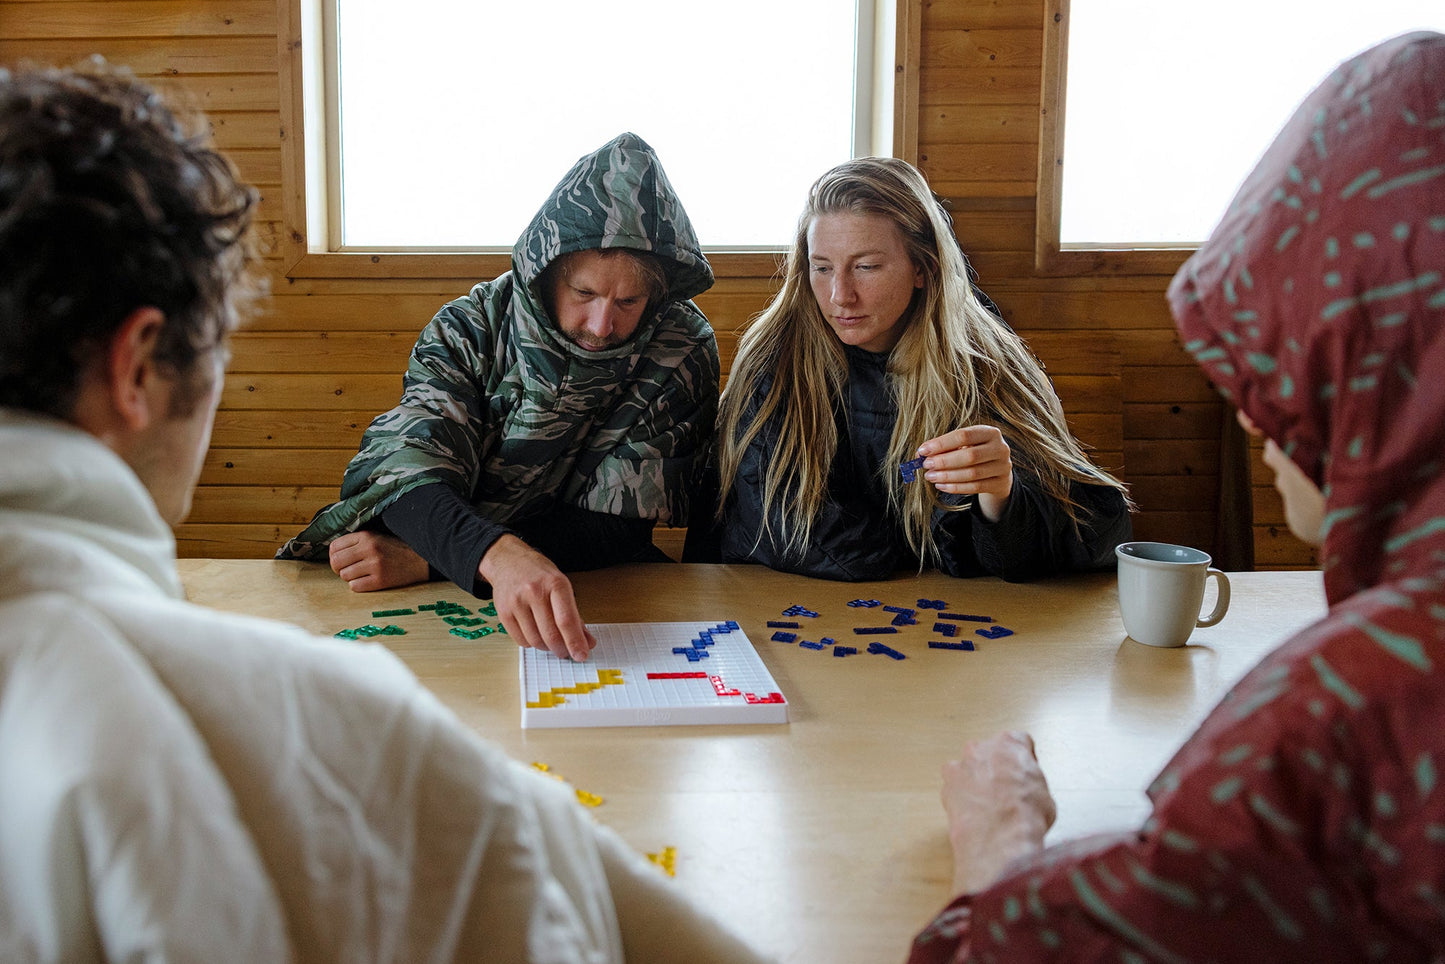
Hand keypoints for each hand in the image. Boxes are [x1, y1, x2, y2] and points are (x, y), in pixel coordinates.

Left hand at [329, 531, 430, 591]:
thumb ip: (356, 541)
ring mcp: (375, 565)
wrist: (420, 559)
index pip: (334, 547)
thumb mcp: (376, 536)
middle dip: (338, 568)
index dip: (334, 555)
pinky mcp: (380, 580)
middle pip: (336, 562)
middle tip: (347, 569)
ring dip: (350, 577)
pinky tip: (367, 580)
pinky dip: (358, 586)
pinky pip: (355, 587)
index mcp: (366, 536)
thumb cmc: (396, 548)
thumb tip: (333, 552)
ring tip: (360, 574)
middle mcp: (369, 549)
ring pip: (344, 576)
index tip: (341, 559)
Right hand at [479, 535, 596, 661]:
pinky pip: (520, 640)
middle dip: (562, 649)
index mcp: (555, 584)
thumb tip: (587, 642)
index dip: (575, 642)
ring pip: (535, 640)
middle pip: (550, 634)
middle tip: (566, 652)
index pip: (566, 620)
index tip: (582, 655)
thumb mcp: (562, 587)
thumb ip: (575, 616)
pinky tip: (535, 634)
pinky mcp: (503, 612)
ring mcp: (516, 602)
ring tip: (551, 641)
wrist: (509, 561)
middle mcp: (534, 592)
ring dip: (547, 647)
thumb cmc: (539, 575)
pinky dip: (532, 643)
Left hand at [917, 425, 1013, 521]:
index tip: (923, 450)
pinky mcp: (1000, 483)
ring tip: (930, 476)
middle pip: (969, 456)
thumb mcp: (964, 445)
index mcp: (990, 432)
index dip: (941, 443)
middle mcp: (1000, 448)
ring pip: (972, 474)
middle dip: (944, 461)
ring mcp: (1003, 467)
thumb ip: (946, 447)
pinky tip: (941, 486)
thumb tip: (921, 453)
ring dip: (947, 476)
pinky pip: (975, 487)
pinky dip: (956, 487)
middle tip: (926, 465)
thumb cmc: (975, 452)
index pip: (963, 435)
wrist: (998, 471)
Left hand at [941, 731, 1055, 893]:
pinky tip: (973, 813)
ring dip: (976, 782)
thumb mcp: (1044, 794)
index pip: (1018, 742)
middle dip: (996, 768)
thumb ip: (1031, 781)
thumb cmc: (1026, 815)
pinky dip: (961, 797)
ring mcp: (962, 765)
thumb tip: (1028, 790)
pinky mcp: (947, 785)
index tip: (1024, 775)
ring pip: (969, 768)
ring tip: (987, 806)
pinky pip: (954, 786)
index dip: (1023, 762)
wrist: (1000, 838)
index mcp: (1010, 743)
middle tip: (1005, 791)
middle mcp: (983, 748)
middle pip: (990, 753)